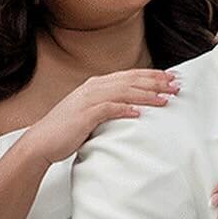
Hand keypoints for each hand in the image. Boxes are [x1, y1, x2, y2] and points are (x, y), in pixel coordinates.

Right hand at [21, 69, 179, 168]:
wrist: (41, 142)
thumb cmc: (66, 132)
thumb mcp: (90, 115)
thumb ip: (108, 108)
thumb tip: (131, 111)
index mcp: (96, 85)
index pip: (129, 76)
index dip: (151, 76)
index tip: (170, 78)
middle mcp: (93, 87)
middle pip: (130, 80)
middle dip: (155, 82)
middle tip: (176, 85)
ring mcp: (88, 99)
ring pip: (123, 92)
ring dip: (146, 95)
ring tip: (165, 99)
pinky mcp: (84, 115)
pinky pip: (108, 109)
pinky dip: (124, 109)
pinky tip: (139, 113)